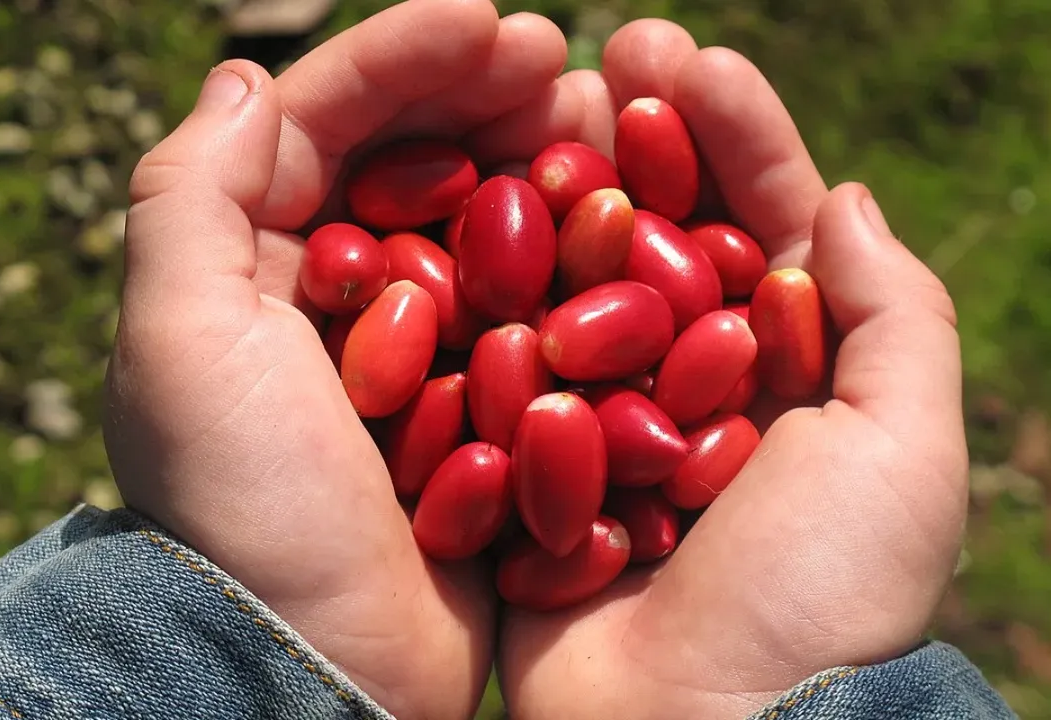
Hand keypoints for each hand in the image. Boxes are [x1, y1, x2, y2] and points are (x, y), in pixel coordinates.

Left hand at [103, 1, 623, 716]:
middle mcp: (344, 301)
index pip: (331, 127)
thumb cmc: (243, 503)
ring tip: (609, 126)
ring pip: (490, 231)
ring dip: (545, 170)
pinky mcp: (485, 411)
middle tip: (568, 65)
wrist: (313, 663)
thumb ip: (192, 194)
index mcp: (264, 268)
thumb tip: (248, 75)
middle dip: (489, 101)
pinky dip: (577, 267)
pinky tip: (626, 229)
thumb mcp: (180, 338)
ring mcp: (423, 355)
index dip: (410, 60)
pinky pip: (536, 314)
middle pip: (421, 165)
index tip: (502, 24)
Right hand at [497, 21, 967, 719]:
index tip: (684, 53)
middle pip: (661, 233)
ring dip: (559, 190)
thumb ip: (889, 318)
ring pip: (578, 280)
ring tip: (536, 106)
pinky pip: (509, 360)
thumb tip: (844, 198)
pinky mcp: (529, 465)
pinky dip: (492, 290)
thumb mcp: (899, 451)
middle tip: (601, 48)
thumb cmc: (817, 596)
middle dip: (639, 138)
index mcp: (784, 373)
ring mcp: (604, 421)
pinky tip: (465, 216)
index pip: (760, 222)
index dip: (732, 132)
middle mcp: (690, 387)